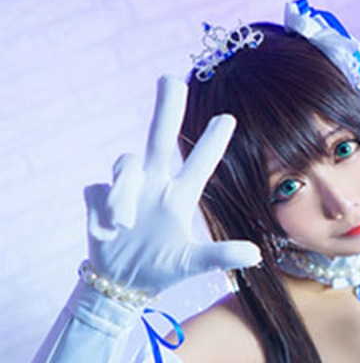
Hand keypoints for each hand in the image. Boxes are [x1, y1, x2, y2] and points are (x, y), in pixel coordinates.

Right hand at [83, 75, 260, 295]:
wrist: (121, 283)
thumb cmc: (161, 270)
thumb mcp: (192, 263)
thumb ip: (221, 256)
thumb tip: (257, 253)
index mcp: (178, 197)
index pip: (200, 164)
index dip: (213, 142)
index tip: (228, 117)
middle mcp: (154, 184)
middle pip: (159, 137)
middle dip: (165, 108)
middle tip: (170, 78)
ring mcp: (127, 188)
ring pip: (125, 165)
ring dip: (123, 196)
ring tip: (124, 225)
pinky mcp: (99, 195)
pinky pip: (100, 190)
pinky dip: (104, 211)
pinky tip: (106, 233)